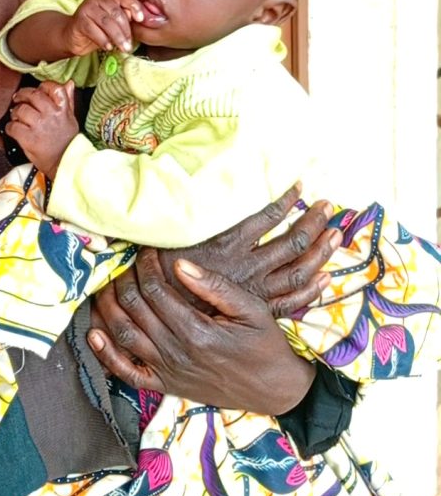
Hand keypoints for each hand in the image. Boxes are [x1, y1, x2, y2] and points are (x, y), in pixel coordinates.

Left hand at [6, 81, 79, 177]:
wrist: (65, 164)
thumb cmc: (67, 143)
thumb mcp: (71, 119)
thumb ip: (68, 101)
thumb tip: (68, 83)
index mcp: (63, 110)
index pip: (53, 88)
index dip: (43, 86)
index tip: (38, 90)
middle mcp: (52, 115)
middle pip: (33, 95)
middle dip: (23, 95)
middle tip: (18, 98)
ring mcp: (40, 127)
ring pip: (21, 109)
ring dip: (15, 112)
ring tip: (17, 116)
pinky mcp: (29, 139)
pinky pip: (13, 127)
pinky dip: (10, 127)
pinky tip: (13, 129)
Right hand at [62, 0, 144, 55]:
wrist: (72, 37)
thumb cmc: (97, 31)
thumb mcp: (114, 25)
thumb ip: (125, 20)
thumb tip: (140, 20)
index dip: (135, 7)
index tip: (141, 20)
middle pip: (116, 13)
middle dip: (126, 30)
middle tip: (130, 45)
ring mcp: (87, 8)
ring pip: (106, 22)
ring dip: (117, 37)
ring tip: (123, 49)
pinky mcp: (79, 20)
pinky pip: (93, 30)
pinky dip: (103, 40)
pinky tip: (108, 47)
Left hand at [87, 185, 341, 412]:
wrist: (274, 390)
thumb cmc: (265, 345)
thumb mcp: (251, 309)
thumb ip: (215, 287)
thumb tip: (180, 263)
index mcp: (197, 331)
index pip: (155, 290)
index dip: (144, 266)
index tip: (144, 250)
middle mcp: (176, 353)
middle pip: (134, 308)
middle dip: (124, 280)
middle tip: (123, 262)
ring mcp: (168, 372)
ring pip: (123, 335)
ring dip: (108, 308)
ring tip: (105, 285)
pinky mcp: (165, 386)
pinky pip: (126, 373)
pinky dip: (106, 355)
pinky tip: (94, 334)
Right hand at [158, 185, 341, 317]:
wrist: (160, 311)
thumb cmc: (163, 270)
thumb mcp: (175, 236)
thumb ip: (194, 215)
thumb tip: (201, 183)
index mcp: (228, 244)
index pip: (267, 217)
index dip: (286, 200)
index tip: (300, 186)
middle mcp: (247, 266)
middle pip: (292, 243)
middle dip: (313, 223)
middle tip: (328, 207)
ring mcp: (255, 290)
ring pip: (298, 269)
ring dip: (320, 251)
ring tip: (336, 235)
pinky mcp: (257, 308)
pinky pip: (292, 300)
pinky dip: (312, 288)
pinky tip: (326, 277)